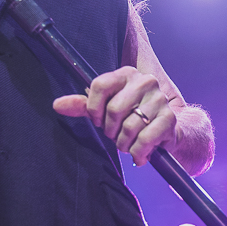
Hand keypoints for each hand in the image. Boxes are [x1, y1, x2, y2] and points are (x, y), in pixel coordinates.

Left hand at [53, 66, 176, 166]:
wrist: (165, 129)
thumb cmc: (131, 117)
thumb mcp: (104, 110)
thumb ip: (82, 106)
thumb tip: (57, 105)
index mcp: (126, 74)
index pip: (99, 85)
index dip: (94, 109)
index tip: (99, 120)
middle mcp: (145, 81)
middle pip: (113, 109)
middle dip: (111, 130)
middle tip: (116, 134)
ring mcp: (159, 99)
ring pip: (128, 127)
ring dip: (124, 143)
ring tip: (128, 143)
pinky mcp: (169, 119)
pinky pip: (144, 139)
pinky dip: (138, 152)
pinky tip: (139, 151)